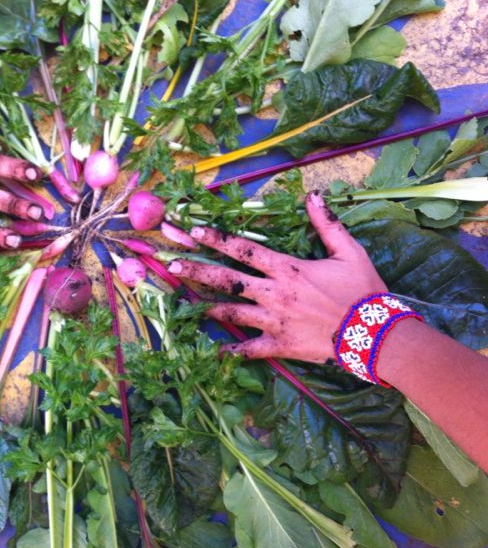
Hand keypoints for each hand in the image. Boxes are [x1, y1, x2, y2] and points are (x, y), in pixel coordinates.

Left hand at [167, 191, 387, 361]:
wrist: (376, 335)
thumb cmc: (364, 292)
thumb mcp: (350, 252)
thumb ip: (327, 224)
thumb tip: (313, 195)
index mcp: (288, 269)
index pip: (244, 249)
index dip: (217, 238)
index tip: (195, 231)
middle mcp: (274, 294)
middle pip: (227, 279)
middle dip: (197, 269)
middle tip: (172, 263)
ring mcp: (273, 321)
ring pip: (230, 312)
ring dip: (204, 306)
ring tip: (180, 301)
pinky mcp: (279, 345)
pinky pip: (249, 349)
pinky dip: (231, 351)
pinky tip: (213, 351)